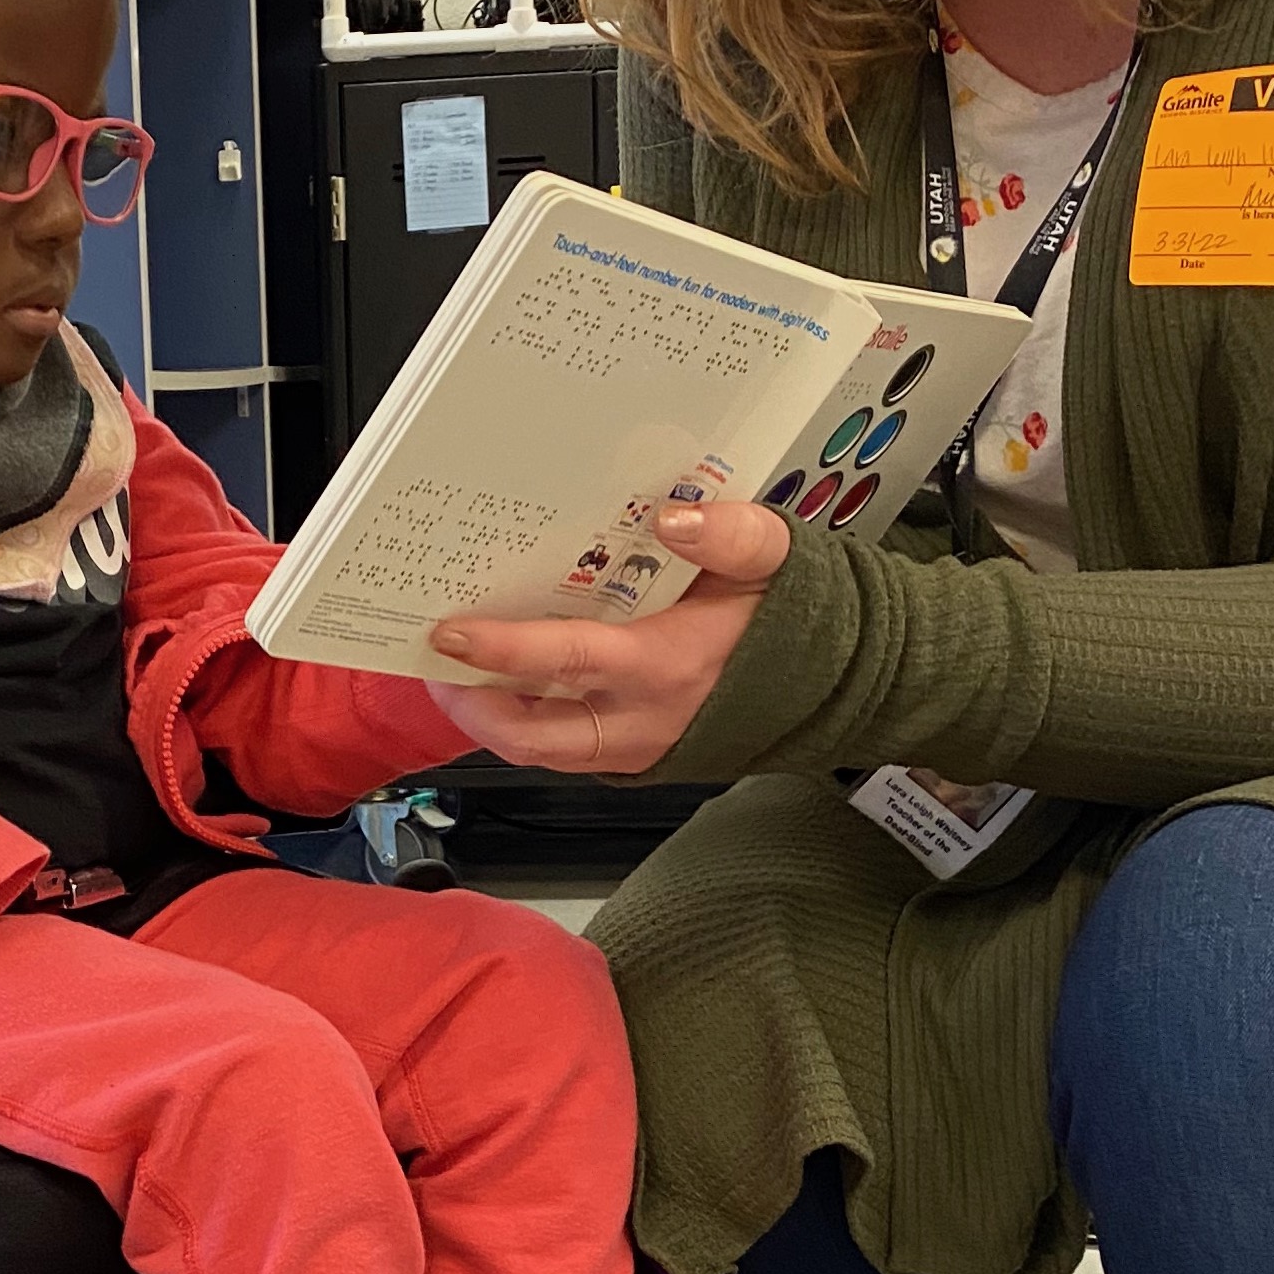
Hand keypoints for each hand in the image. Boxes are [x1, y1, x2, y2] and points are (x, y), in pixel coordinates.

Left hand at [425, 500, 792, 772]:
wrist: (841, 679)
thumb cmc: (799, 618)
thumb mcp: (776, 556)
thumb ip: (730, 532)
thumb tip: (673, 518)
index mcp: (669, 666)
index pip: (565, 663)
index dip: (500, 652)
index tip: (451, 632)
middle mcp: (647, 719)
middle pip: (534, 735)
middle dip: (470, 706)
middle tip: (432, 662)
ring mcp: (642, 746)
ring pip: (546, 750)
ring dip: (493, 719)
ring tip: (457, 674)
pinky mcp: (640, 755)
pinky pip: (570, 748)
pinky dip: (531, 722)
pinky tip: (510, 685)